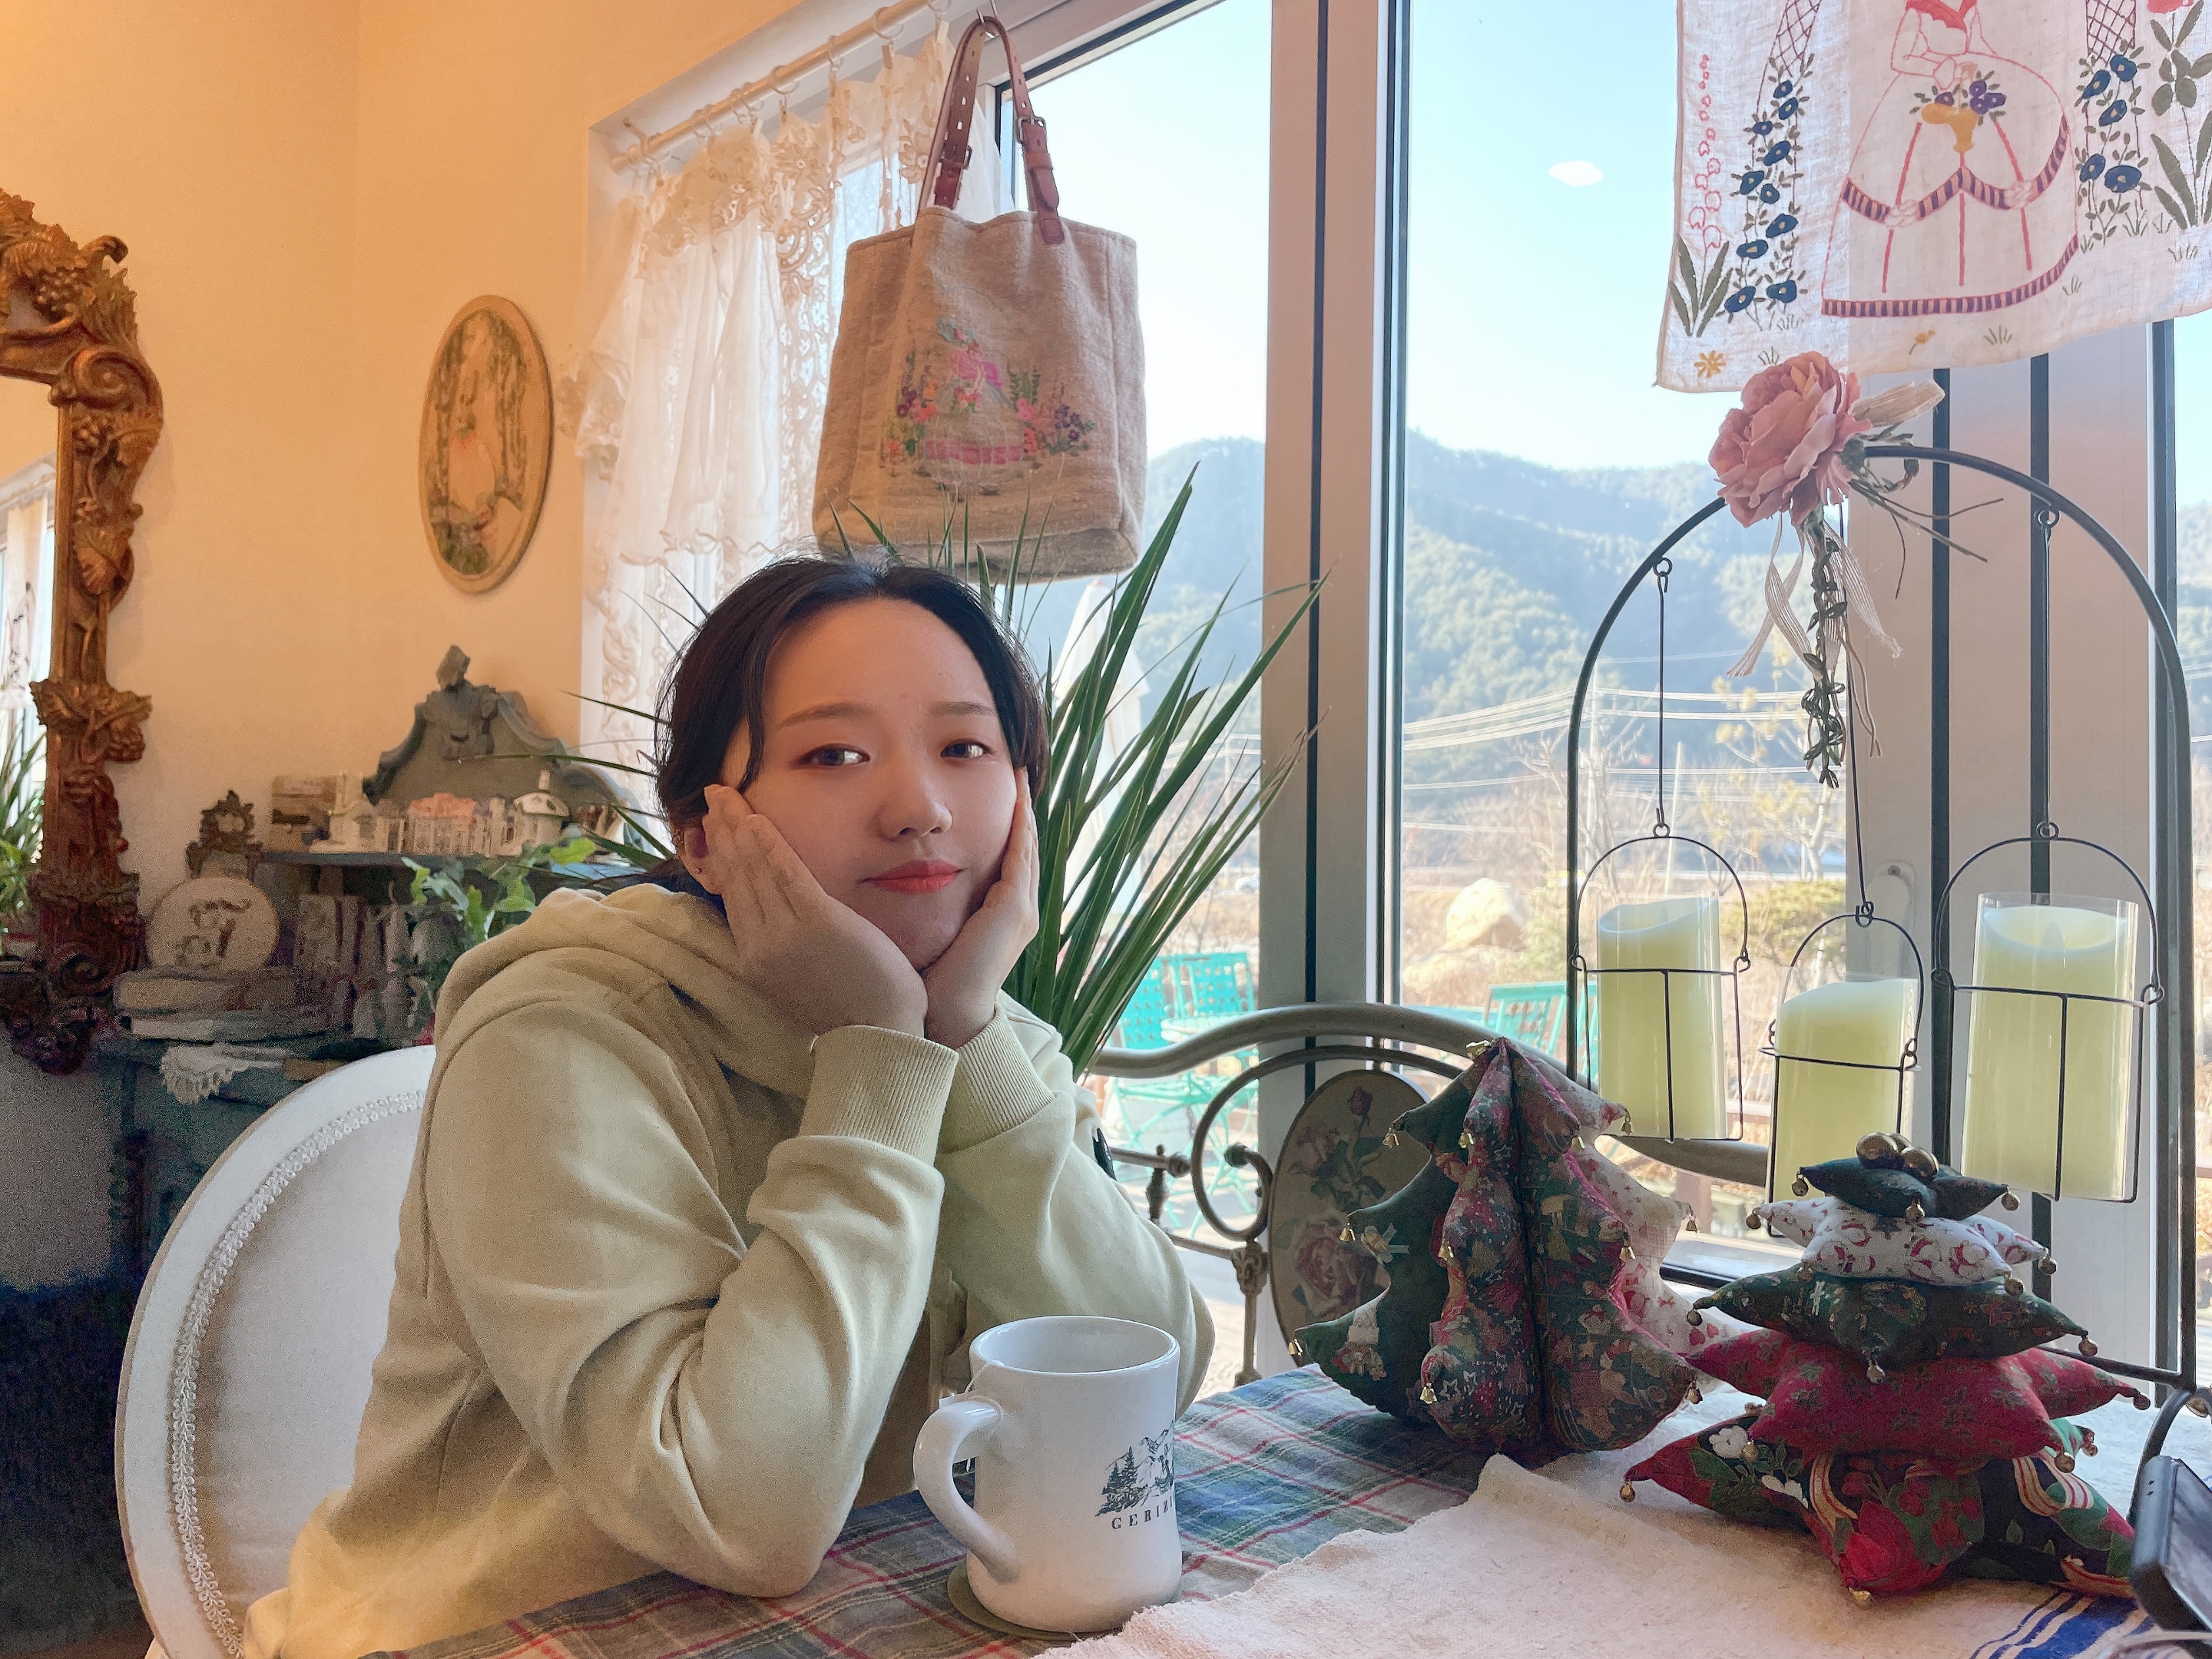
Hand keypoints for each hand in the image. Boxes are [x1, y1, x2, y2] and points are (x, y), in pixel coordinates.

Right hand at [683, 785, 927, 1038]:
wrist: (881, 1036)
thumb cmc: (853, 1008)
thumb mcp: (801, 978)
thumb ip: (783, 946)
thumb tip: (777, 913)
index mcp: (755, 959)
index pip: (732, 894)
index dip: (722, 854)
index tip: (716, 824)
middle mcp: (761, 946)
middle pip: (736, 875)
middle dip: (724, 830)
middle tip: (715, 794)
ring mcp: (786, 935)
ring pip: (755, 870)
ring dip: (740, 827)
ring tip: (728, 795)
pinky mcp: (817, 924)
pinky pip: (787, 875)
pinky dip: (770, 845)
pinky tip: (757, 820)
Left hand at [922, 772, 1039, 1048]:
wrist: (945, 1017)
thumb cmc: (928, 983)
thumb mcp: (929, 933)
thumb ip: (924, 907)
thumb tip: (892, 881)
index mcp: (1000, 916)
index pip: (1006, 860)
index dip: (1004, 826)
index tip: (993, 793)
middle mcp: (1017, 910)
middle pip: (1022, 848)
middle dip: (1019, 811)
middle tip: (1014, 771)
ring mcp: (1019, 910)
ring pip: (1026, 847)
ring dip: (1023, 811)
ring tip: (1017, 776)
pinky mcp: (1013, 909)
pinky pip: (1020, 856)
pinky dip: (1020, 827)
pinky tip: (1015, 800)